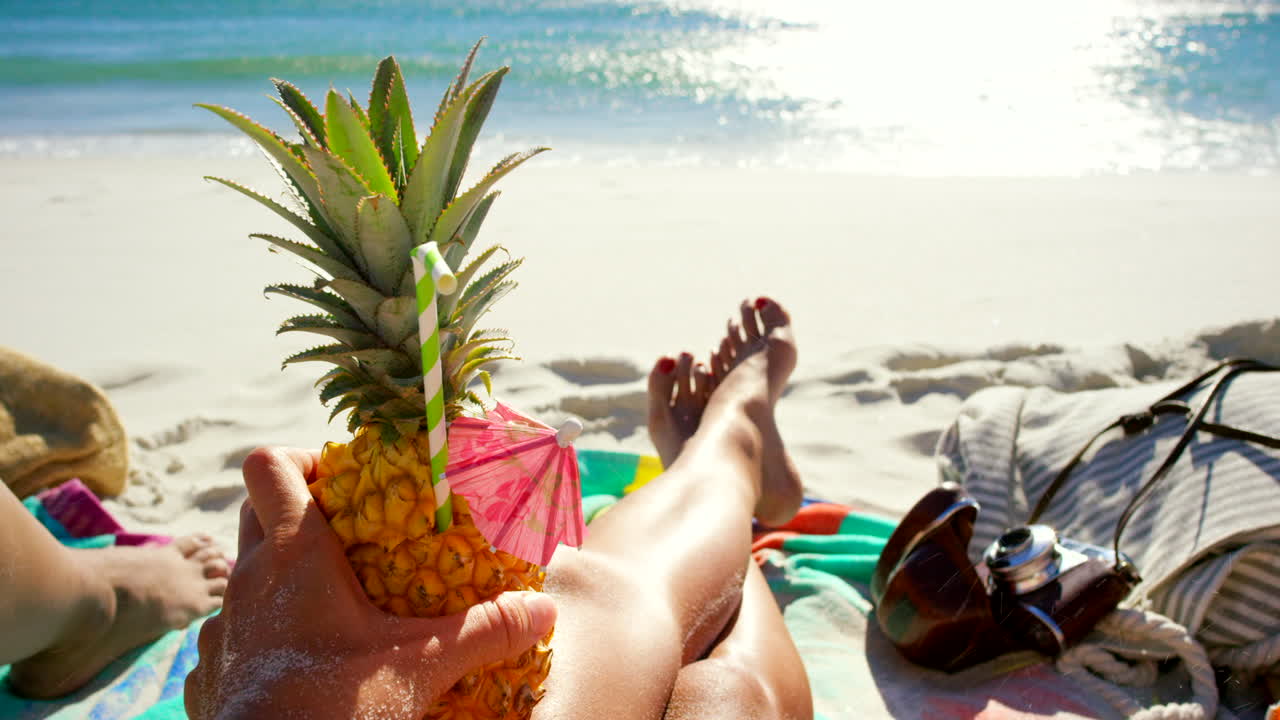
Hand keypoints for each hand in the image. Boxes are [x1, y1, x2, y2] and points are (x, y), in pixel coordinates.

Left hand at [184, 447, 556, 719]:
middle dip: (296, 507)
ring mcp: (224, 625)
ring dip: (280, 573)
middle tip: (349, 531)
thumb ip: (485, 630)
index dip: (301, 458)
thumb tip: (544, 609)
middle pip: (253, 508)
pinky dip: (263, 629)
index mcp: (293, 553)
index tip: (342, 476)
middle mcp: (248, 578)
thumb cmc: (335, 707)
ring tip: (332, 602)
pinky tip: (299, 656)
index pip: (269, 467)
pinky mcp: (213, 669)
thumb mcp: (423, 664)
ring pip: (243, 572)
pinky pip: (234, 628)